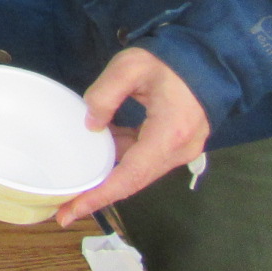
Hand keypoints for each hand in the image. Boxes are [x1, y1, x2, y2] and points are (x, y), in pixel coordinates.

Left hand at [56, 47, 210, 225]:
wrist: (209, 59)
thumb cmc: (169, 61)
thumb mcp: (130, 67)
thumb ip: (105, 94)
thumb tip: (90, 125)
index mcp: (168, 135)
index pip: (129, 176)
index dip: (99, 196)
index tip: (70, 211)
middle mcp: (178, 151)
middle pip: (133, 181)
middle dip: (98, 194)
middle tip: (62, 209)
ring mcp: (181, 150)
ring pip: (139, 171)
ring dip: (109, 175)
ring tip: (75, 183)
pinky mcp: (178, 144)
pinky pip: (146, 159)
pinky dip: (122, 158)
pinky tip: (100, 151)